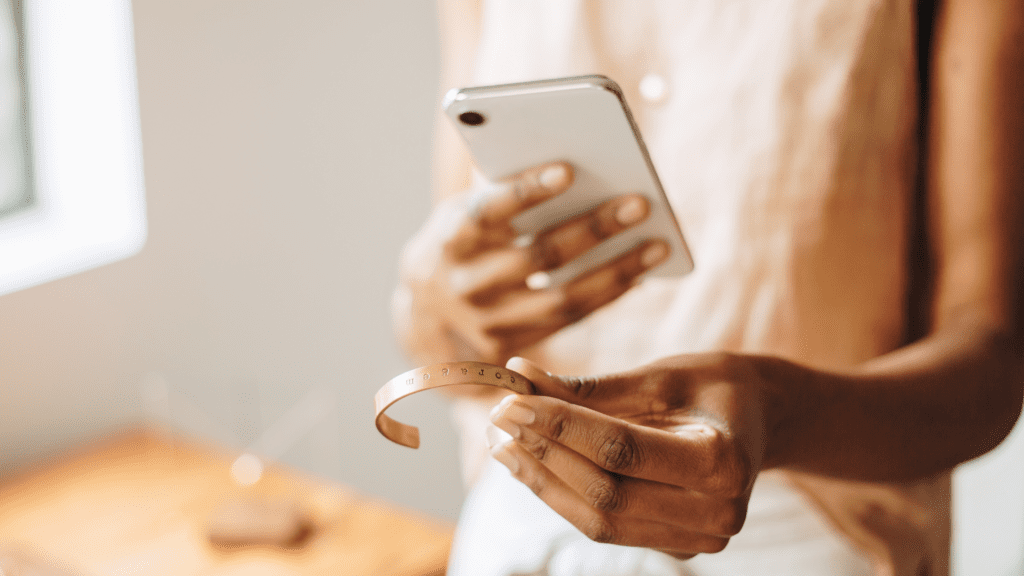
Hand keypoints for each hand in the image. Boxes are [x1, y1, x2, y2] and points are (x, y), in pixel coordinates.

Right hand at [394, 162, 669, 365]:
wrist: (425, 322)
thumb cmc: (459, 247)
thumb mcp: (462, 218)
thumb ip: (501, 199)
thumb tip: (572, 173)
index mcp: (448, 240)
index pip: (485, 213)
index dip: (524, 192)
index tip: (567, 170)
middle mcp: (463, 286)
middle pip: (537, 258)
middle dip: (592, 228)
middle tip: (638, 202)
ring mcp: (488, 324)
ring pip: (562, 298)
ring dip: (615, 270)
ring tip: (655, 245)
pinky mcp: (513, 348)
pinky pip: (568, 320)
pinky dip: (605, 295)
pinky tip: (636, 273)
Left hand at [487, 355, 778, 558]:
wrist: (760, 420)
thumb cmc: (712, 386)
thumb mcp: (660, 375)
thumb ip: (591, 386)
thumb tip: (519, 375)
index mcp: (724, 461)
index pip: (622, 450)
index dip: (559, 427)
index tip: (510, 401)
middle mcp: (718, 512)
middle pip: (606, 495)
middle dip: (543, 455)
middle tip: (498, 419)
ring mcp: (699, 540)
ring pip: (600, 521)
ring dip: (542, 482)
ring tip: (502, 443)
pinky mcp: (678, 547)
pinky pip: (608, 527)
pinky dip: (564, 495)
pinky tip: (533, 463)